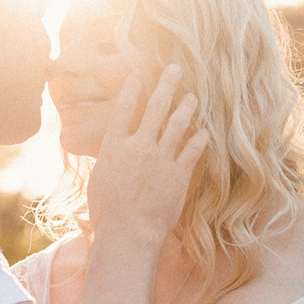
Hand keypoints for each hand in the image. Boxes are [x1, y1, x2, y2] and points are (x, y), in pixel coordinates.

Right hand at [82, 63, 206, 248]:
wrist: (128, 235)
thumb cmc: (107, 213)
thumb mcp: (99, 180)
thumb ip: (109, 160)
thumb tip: (111, 150)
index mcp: (114, 147)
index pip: (123, 109)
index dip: (132, 89)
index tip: (138, 74)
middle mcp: (138, 147)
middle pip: (154, 108)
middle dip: (166, 85)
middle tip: (175, 68)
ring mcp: (160, 160)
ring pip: (176, 124)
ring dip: (186, 107)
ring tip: (193, 97)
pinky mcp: (178, 175)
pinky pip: (192, 150)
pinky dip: (199, 139)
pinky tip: (205, 131)